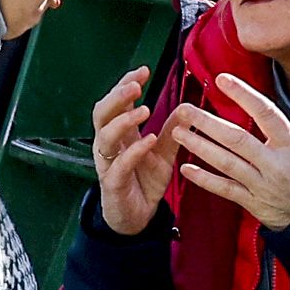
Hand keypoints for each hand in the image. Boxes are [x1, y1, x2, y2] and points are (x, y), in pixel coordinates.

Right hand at [89, 71, 184, 236]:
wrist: (137, 218)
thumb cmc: (145, 182)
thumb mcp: (164, 153)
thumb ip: (172, 131)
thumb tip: (187, 107)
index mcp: (120, 134)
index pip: (116, 102)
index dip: (125, 84)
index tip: (144, 71)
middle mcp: (110, 145)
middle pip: (102, 113)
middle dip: (117, 96)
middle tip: (135, 86)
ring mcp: (108, 163)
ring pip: (105, 136)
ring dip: (123, 120)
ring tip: (144, 109)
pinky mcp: (114, 183)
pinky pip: (120, 164)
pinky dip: (134, 151)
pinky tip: (149, 140)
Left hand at [166, 72, 289, 227]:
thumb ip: (275, 131)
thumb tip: (247, 103)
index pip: (266, 113)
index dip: (243, 94)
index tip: (222, 79)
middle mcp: (276, 163)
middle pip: (237, 138)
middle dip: (207, 123)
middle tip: (184, 110)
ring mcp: (263, 184)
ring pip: (226, 163)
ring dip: (199, 146)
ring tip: (178, 132)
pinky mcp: (253, 202)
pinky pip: (225, 189)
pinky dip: (204, 179)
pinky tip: (186, 168)